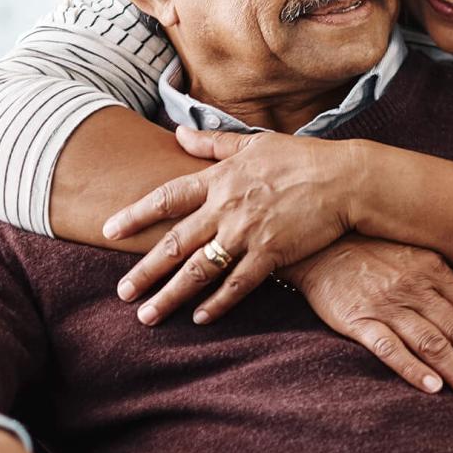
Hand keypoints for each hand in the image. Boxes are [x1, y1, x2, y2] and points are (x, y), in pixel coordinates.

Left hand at [105, 129, 361, 326]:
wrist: (344, 179)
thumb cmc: (301, 158)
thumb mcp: (253, 143)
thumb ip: (213, 143)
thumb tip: (179, 133)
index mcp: (219, 179)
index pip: (167, 198)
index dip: (135, 214)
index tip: (108, 230)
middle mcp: (226, 208)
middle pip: (175, 244)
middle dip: (145, 271)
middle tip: (122, 292)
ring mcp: (247, 234)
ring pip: (199, 270)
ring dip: (170, 295)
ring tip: (147, 315)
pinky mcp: (272, 254)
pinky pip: (238, 285)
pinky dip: (218, 303)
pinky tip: (199, 319)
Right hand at [289, 236, 452, 410]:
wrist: (318, 245)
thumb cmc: (373, 253)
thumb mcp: (419, 256)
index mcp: (435, 272)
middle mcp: (416, 288)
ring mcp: (387, 305)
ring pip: (434, 344)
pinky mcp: (358, 320)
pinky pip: (389, 347)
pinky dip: (413, 368)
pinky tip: (434, 389)